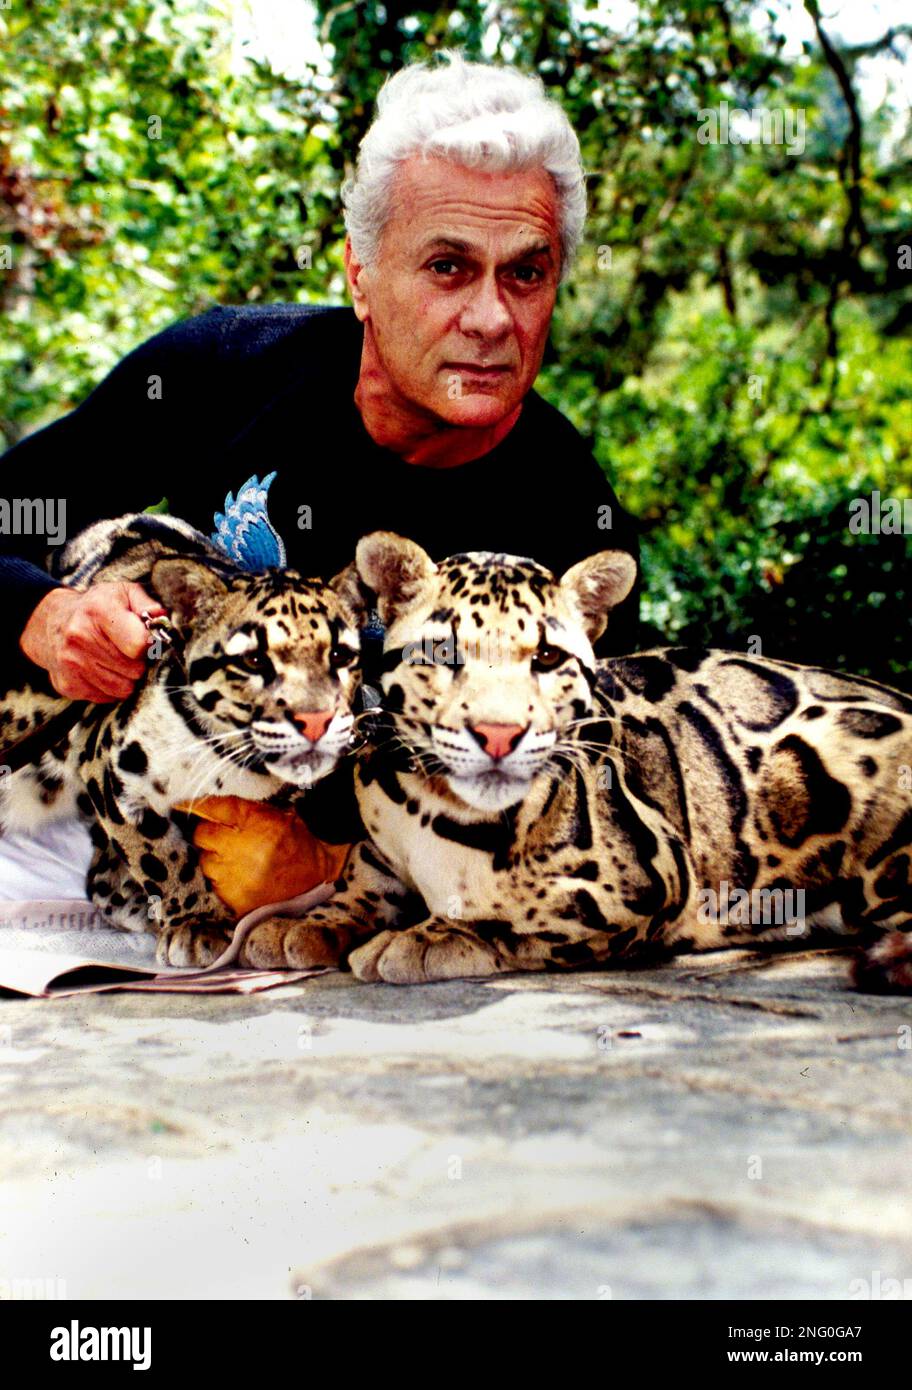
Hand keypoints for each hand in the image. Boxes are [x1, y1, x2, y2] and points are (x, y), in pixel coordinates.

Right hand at [20, 581, 165, 701]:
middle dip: (139, 662)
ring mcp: (71, 663)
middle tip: (129, 651)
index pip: (139, 645)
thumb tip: (161, 620)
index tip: (146, 640)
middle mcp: (80, 637)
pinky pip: (107, 698)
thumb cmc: (97, 608)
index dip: (149, 645)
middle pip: (135, 670)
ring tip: (117, 660)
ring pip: (123, 689)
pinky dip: (110, 688)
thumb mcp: (122, 593)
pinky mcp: (67, 685)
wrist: (50, 622)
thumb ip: (147, 604)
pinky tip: (102, 670)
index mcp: (98, 611)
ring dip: (126, 678)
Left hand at [180, 795, 350, 917]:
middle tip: (228, 838)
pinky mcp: (235, 900)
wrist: (318, 878)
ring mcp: (236, 879)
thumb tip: (200, 804)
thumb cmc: (296, 841)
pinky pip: (214, 884)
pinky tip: (240, 877)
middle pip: (202, 837)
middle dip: (210, 835)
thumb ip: (238, 808)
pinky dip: (223, 880)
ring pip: (205, 862)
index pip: (212, 809)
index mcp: (256, 824)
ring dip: (216, 859)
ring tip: (238, 860)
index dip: (197, 807)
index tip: (181, 805)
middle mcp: (243, 851)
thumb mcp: (273, 814)